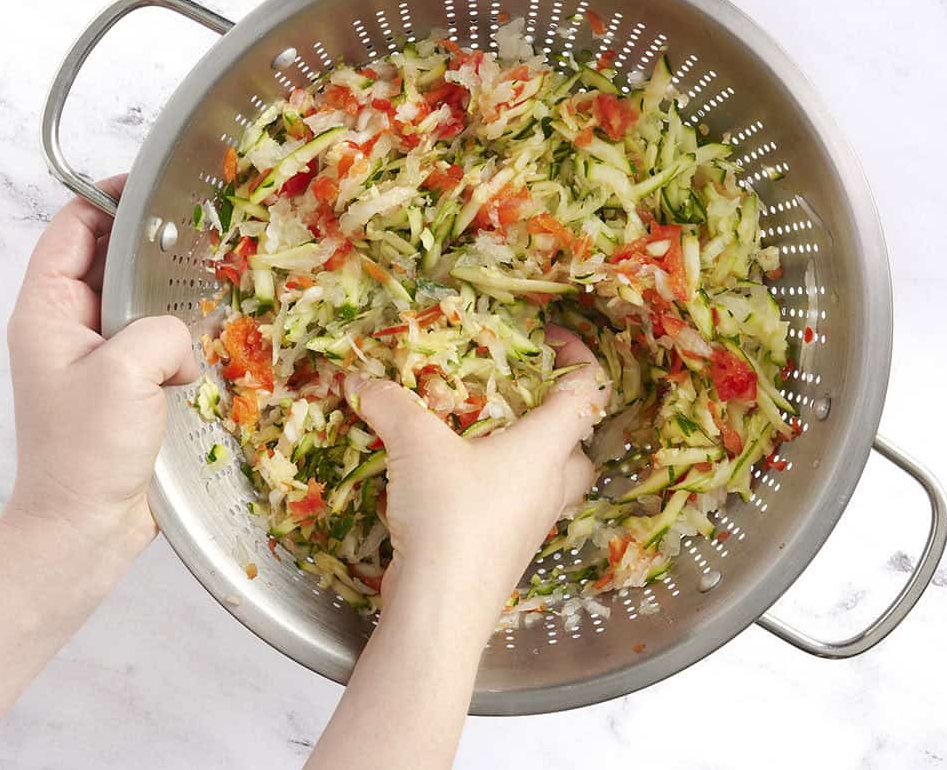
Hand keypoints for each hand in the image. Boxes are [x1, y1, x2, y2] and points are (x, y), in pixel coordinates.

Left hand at [4, 176, 196, 555]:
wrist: (84, 527)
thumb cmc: (86, 452)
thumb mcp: (124, 375)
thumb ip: (161, 331)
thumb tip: (181, 345)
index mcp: (47, 313)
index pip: (71, 229)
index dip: (107, 198)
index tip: (153, 184)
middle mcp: (68, 327)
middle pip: (108, 261)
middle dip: (150, 248)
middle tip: (199, 234)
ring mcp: (97, 358)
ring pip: (138, 303)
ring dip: (170, 300)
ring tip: (208, 290)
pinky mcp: (124, 387)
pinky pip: (156, 343)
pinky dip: (179, 344)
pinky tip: (199, 357)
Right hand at [343, 325, 610, 620]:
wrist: (443, 609)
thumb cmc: (451, 517)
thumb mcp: (416, 445)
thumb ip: (390, 404)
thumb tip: (358, 380)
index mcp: (547, 449)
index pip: (588, 392)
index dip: (580, 357)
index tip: (553, 338)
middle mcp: (550, 486)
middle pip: (579, 444)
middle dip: (558, 415)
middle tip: (521, 395)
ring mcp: (533, 524)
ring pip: (550, 479)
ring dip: (529, 454)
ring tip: (485, 434)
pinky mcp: (507, 551)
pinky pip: (517, 507)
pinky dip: (498, 487)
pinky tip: (458, 481)